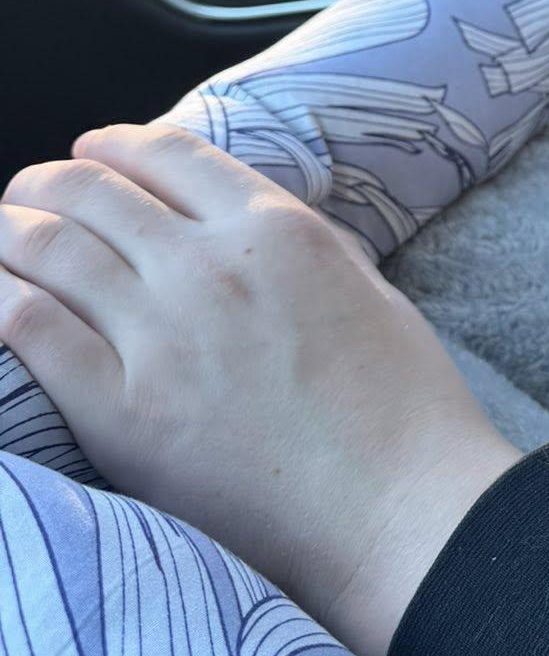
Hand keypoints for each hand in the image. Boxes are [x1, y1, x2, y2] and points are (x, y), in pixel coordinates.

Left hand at [0, 123, 518, 655]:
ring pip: (46, 246)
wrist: (400, 510)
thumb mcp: (368, 288)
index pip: (166, 153)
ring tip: (0, 241)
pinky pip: (27, 329)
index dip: (112, 145)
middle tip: (27, 198)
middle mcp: (211, 267)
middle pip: (89, 191)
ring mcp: (162, 337)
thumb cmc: (402, 410)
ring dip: (8, 232)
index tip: (89, 154)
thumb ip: (300, 247)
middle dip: (44, 185)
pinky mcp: (121, 412)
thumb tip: (243, 229)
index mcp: (277, 230)